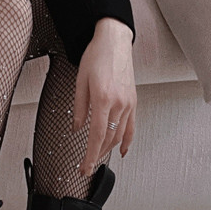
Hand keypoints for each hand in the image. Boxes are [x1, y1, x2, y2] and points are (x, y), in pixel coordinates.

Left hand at [72, 18, 135, 175]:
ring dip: (108, 149)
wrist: (114, 41)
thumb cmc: (96, 56)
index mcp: (103, 99)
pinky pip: (131, 126)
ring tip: (98, 158)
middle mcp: (119, 103)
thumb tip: (76, 128)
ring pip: (120, 134)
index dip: (90, 156)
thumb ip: (79, 108)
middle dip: (97, 156)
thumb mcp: (80, 82)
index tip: (85, 168)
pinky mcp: (133, 100)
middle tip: (87, 166)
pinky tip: (122, 151)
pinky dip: (127, 140)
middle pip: (109, 139)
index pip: (97, 136)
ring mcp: (128, 103)